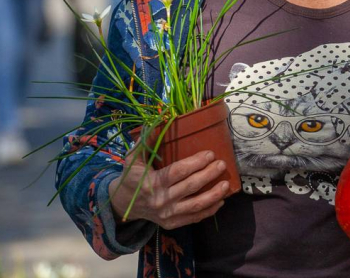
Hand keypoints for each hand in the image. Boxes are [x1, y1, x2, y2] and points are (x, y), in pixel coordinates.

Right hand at [108, 150, 229, 229]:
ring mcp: (167, 214)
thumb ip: (144, 143)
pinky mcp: (172, 223)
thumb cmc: (131, 178)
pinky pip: (194, 218)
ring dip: (214, 194)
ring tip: (226, 184)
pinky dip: (210, 210)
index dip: (196, 163)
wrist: (123, 205)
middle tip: (221, 164)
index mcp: (151, 182)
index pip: (178, 172)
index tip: (210, 154)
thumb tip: (158, 125)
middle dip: (209, 174)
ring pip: (196, 204)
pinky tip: (221, 200)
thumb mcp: (132, 159)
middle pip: (191, 186)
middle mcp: (161, 200)